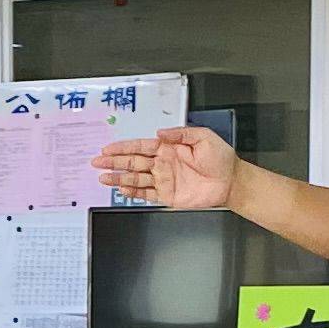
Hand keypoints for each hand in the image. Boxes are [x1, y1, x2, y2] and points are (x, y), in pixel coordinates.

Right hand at [95, 125, 236, 208]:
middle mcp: (163, 163)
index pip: (141, 146)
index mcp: (169, 148)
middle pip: (133, 162)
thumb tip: (159, 132)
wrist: (230, 181)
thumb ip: (180, 133)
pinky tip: (121, 189)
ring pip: (136, 178)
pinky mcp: (168, 195)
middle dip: (114, 162)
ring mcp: (164, 179)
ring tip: (103, 177)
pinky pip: (146, 193)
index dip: (123, 147)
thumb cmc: (221, 158)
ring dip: (119, 178)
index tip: (108, 148)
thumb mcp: (203, 137)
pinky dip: (133, 192)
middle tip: (97, 162)